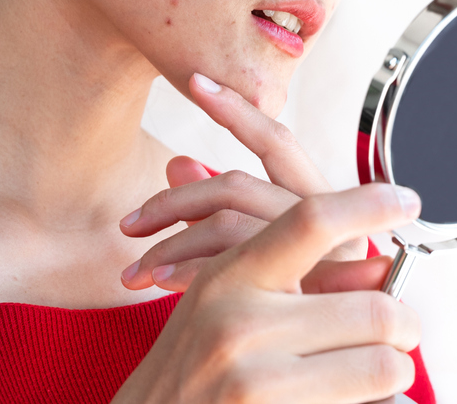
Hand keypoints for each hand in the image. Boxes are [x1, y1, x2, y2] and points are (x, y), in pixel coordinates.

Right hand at [111, 184, 422, 403]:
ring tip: (382, 376)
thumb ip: (292, 273)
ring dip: (395, 373)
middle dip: (404, 326)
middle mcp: (240, 323)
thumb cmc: (194, 368)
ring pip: (382, 364)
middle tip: (402, 336)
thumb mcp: (225, 302)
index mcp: (232, 277)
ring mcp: (254, 380)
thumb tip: (382, 266)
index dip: (367, 204)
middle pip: (374, 308)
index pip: (310, 220)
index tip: (409, 200)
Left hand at [120, 73, 368, 292]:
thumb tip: (176, 159)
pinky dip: (192, 271)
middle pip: (241, 186)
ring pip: (232, 225)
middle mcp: (326, 219)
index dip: (236, 110)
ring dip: (175, 242)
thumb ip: (223, 208)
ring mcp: (321, 254)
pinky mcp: (313, 285)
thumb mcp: (255, 251)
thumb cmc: (297, 312)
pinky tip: (166, 287)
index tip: (195, 82)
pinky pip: (237, 267)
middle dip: (178, 201)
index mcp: (318, 200)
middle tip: (130, 224)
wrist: (323, 378)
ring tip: (136, 272)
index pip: (276, 140)